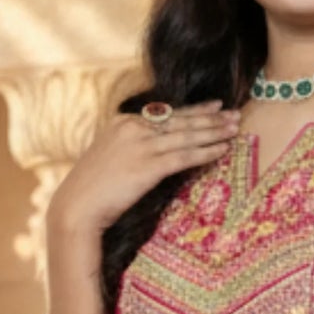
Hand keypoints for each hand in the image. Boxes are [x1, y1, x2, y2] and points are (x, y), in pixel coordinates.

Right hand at [50, 98, 241, 244]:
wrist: (77, 207)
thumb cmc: (92, 189)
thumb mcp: (110, 157)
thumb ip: (130, 147)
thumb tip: (154, 149)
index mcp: (123, 122)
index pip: (166, 113)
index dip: (194, 109)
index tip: (215, 106)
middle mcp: (133, 128)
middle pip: (181, 120)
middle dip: (211, 117)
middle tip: (235, 114)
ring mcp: (141, 146)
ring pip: (187, 135)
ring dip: (214, 131)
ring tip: (236, 129)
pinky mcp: (148, 167)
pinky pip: (184, 157)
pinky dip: (206, 152)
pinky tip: (223, 150)